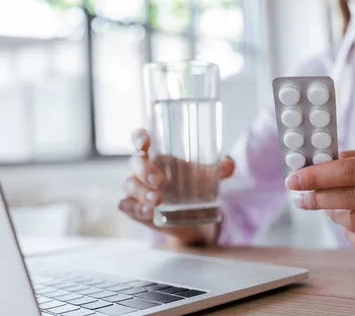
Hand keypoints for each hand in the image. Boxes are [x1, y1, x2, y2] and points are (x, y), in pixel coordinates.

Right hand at [118, 129, 234, 246]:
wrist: (193, 217)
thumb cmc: (195, 186)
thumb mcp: (209, 177)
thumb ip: (221, 168)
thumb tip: (228, 163)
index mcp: (157, 155)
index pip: (140, 139)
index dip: (138, 137)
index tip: (145, 142)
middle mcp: (143, 170)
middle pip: (135, 163)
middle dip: (145, 171)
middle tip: (161, 181)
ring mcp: (137, 189)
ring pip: (129, 184)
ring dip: (141, 192)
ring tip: (158, 200)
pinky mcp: (135, 209)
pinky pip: (126, 206)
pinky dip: (134, 208)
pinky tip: (148, 212)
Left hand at [285, 148, 354, 260]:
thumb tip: (318, 162)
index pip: (350, 170)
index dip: (317, 174)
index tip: (294, 178)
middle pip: (350, 197)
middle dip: (317, 197)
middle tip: (300, 197)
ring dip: (335, 214)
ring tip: (329, 207)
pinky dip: (351, 236)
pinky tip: (348, 226)